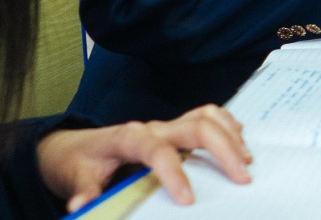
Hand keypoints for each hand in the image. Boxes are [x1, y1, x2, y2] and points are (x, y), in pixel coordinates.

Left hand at [37, 104, 251, 212]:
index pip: (158, 150)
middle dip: (224, 149)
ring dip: (231, 136)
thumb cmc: (79, 163)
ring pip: (208, 117)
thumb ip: (82, 190)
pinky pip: (208, 117)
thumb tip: (81, 204)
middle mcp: (154, 128)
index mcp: (129, 138)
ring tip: (246, 161)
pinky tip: (239, 143)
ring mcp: (167, 126)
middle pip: (197, 125)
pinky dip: (228, 126)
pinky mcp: (175, 129)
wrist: (75, 147)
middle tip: (243, 177)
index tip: (189, 201)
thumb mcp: (74, 178)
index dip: (175, 173)